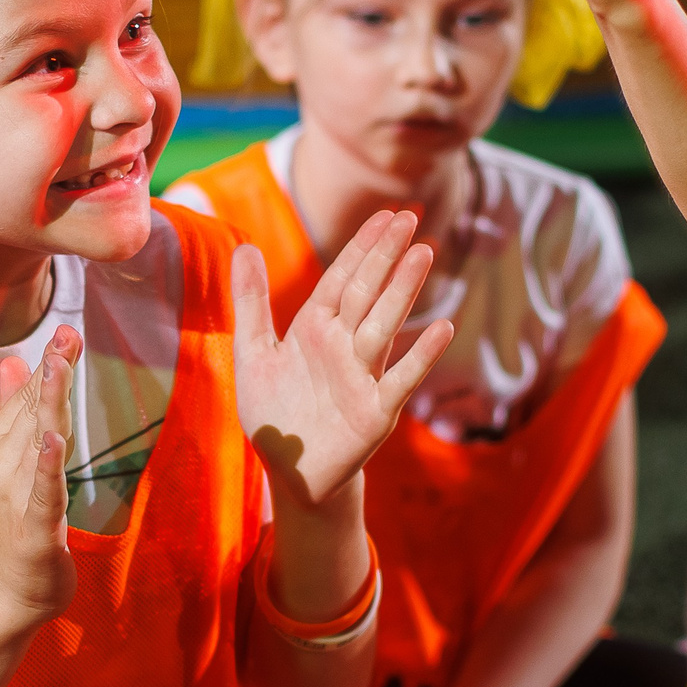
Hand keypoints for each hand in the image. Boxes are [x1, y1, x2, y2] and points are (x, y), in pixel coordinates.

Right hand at [0, 329, 79, 633]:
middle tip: (68, 336)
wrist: (3, 590)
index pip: (26, 398)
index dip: (49, 364)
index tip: (67, 332)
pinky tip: (52, 439)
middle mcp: (2, 465)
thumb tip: (12, 361)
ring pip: (38, 440)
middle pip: (33, 412)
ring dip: (47, 404)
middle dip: (52, 373)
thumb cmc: (13, 521)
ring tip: (57, 368)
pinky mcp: (35, 526)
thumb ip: (13, 410)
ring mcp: (15, 495)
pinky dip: (46, 464)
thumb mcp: (14, 459)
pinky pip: (43, 489)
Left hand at [233, 212, 452, 506]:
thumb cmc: (275, 412)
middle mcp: (344, 345)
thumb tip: (243, 247)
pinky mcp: (376, 412)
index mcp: (316, 327)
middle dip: (386, 255)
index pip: (342, 278)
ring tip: (423, 254)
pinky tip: (442, 328)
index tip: (385, 215)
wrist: (290, 472)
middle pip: (367, 292)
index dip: (362, 247)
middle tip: (410, 217)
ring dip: (403, 290)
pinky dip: (421, 355)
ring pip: (385, 324)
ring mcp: (363, 376)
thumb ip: (250, 301)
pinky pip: (401, 379)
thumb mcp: (253, 352)